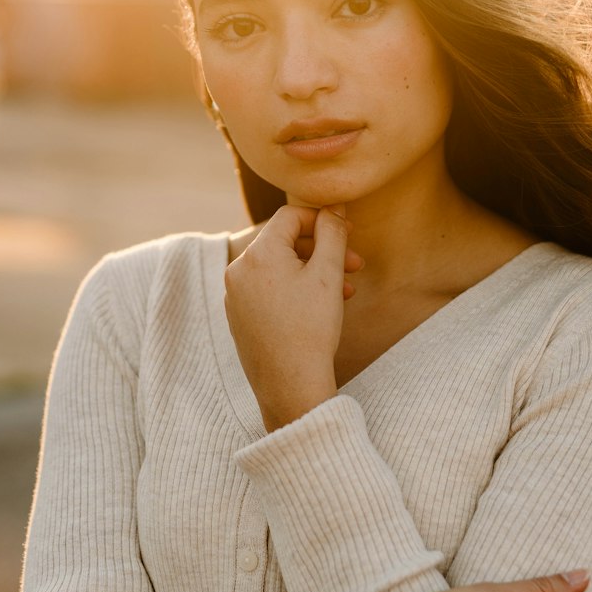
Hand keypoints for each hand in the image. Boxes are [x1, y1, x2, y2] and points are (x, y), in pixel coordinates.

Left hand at [224, 204, 363, 430]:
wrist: (289, 385)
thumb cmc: (311, 328)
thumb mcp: (328, 274)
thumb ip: (332, 233)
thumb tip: (333, 206)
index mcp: (258, 253)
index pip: (290, 217)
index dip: (323, 219)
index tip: (349, 233)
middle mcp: (239, 270)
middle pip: (285, 242)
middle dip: (323, 250)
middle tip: (355, 265)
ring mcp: (235, 295)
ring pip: (279, 268)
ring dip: (314, 272)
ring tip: (344, 290)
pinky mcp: (239, 316)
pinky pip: (269, 290)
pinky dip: (295, 290)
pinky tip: (320, 307)